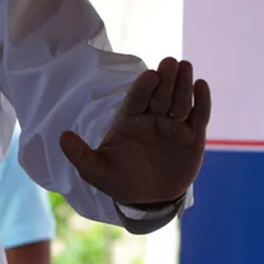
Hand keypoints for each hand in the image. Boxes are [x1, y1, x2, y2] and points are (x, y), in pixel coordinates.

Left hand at [60, 57, 210, 206]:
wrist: (149, 200)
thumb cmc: (120, 181)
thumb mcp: (96, 171)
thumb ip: (80, 155)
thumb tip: (62, 136)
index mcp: (128, 122)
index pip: (136, 99)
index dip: (143, 87)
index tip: (150, 75)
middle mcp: (151, 120)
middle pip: (160, 95)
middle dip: (165, 79)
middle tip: (170, 62)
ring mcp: (173, 127)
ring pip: (179, 101)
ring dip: (183, 84)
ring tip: (185, 66)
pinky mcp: (192, 138)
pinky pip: (198, 117)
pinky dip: (201, 101)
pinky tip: (202, 85)